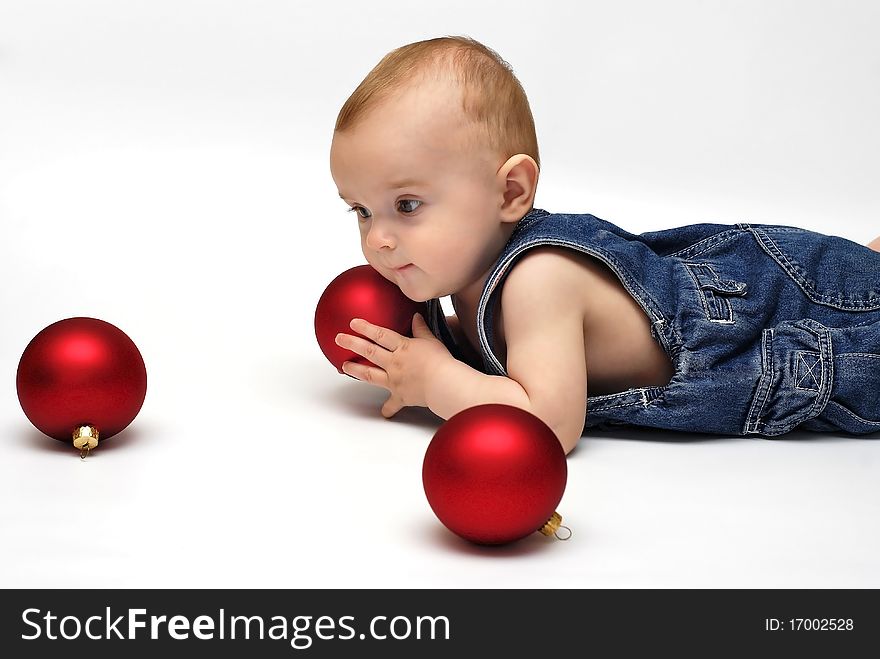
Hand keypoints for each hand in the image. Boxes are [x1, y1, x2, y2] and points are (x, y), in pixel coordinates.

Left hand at [335, 313, 452, 417]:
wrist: (443, 384)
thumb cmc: (440, 362)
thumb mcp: (432, 340)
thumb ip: (422, 329)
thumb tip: (416, 316)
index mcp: (403, 347)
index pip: (380, 334)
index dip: (366, 327)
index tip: (352, 323)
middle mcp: (394, 363)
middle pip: (370, 351)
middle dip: (352, 344)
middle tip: (339, 339)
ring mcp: (394, 380)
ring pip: (370, 374)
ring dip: (355, 370)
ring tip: (344, 367)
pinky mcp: (400, 396)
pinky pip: (392, 405)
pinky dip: (388, 409)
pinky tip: (384, 412)